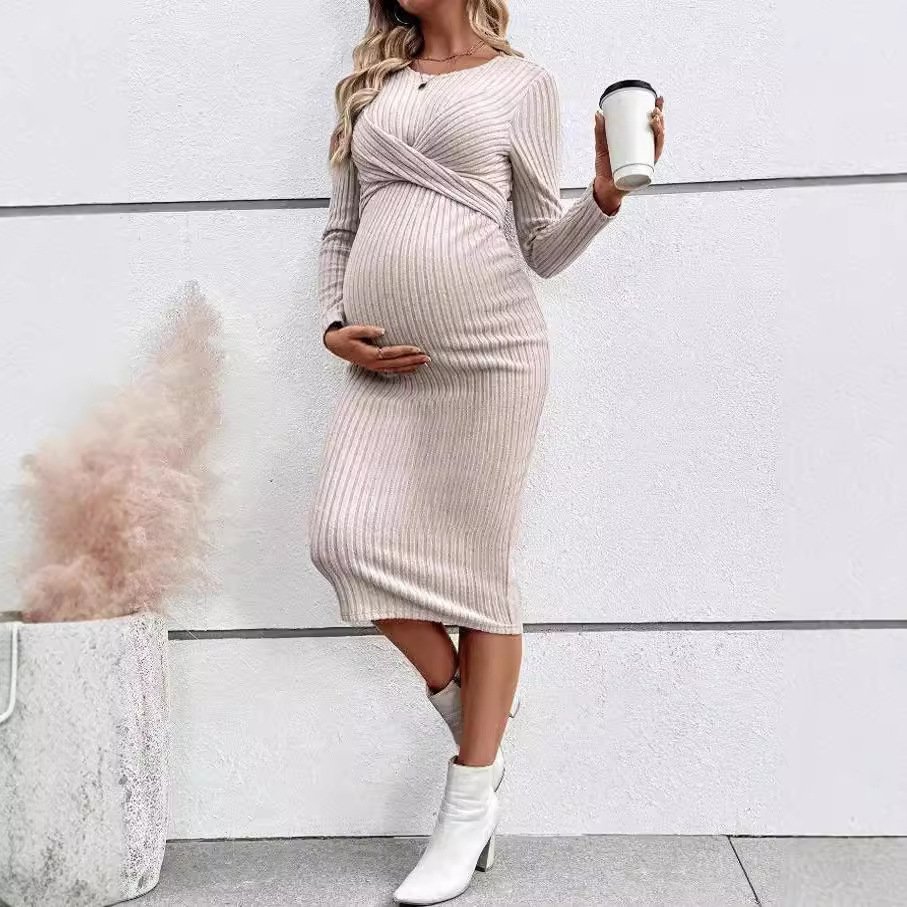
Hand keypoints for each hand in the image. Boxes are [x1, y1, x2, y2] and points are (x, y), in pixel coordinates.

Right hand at [324, 323, 430, 373]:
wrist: (335, 345)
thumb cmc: (345, 336)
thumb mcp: (353, 330)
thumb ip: (367, 330)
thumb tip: (383, 330)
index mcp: (370, 354)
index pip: (392, 353)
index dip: (405, 351)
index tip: (418, 348)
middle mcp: (374, 363)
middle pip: (397, 363)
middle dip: (413, 361)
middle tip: (428, 358)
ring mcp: (374, 367)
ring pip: (396, 369)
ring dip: (411, 366)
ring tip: (425, 363)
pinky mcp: (375, 367)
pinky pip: (392, 371)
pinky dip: (403, 370)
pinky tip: (413, 368)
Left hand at [593, 94, 665, 213]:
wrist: (602, 189)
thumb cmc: (605, 169)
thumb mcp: (601, 147)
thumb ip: (600, 132)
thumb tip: (598, 113)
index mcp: (638, 144)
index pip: (652, 125)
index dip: (658, 111)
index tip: (658, 99)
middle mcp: (645, 152)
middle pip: (658, 133)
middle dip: (661, 119)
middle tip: (655, 110)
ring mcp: (646, 162)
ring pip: (658, 144)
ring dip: (660, 130)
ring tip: (654, 119)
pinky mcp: (644, 171)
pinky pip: (652, 160)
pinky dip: (656, 150)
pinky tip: (657, 141)